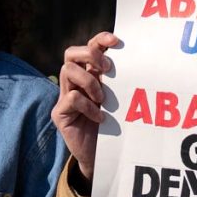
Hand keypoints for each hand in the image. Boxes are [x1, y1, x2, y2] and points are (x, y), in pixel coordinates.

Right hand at [52, 31, 119, 179]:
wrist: (102, 157)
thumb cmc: (114, 127)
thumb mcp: (119, 100)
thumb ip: (121, 82)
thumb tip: (137, 60)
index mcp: (91, 75)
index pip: (90, 47)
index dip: (100, 39)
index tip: (117, 41)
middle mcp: (76, 82)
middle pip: (71, 52)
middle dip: (90, 54)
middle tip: (107, 68)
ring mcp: (65, 96)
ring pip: (68, 70)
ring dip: (90, 82)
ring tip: (103, 99)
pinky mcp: (59, 113)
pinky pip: (71, 98)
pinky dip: (88, 106)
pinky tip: (100, 118)